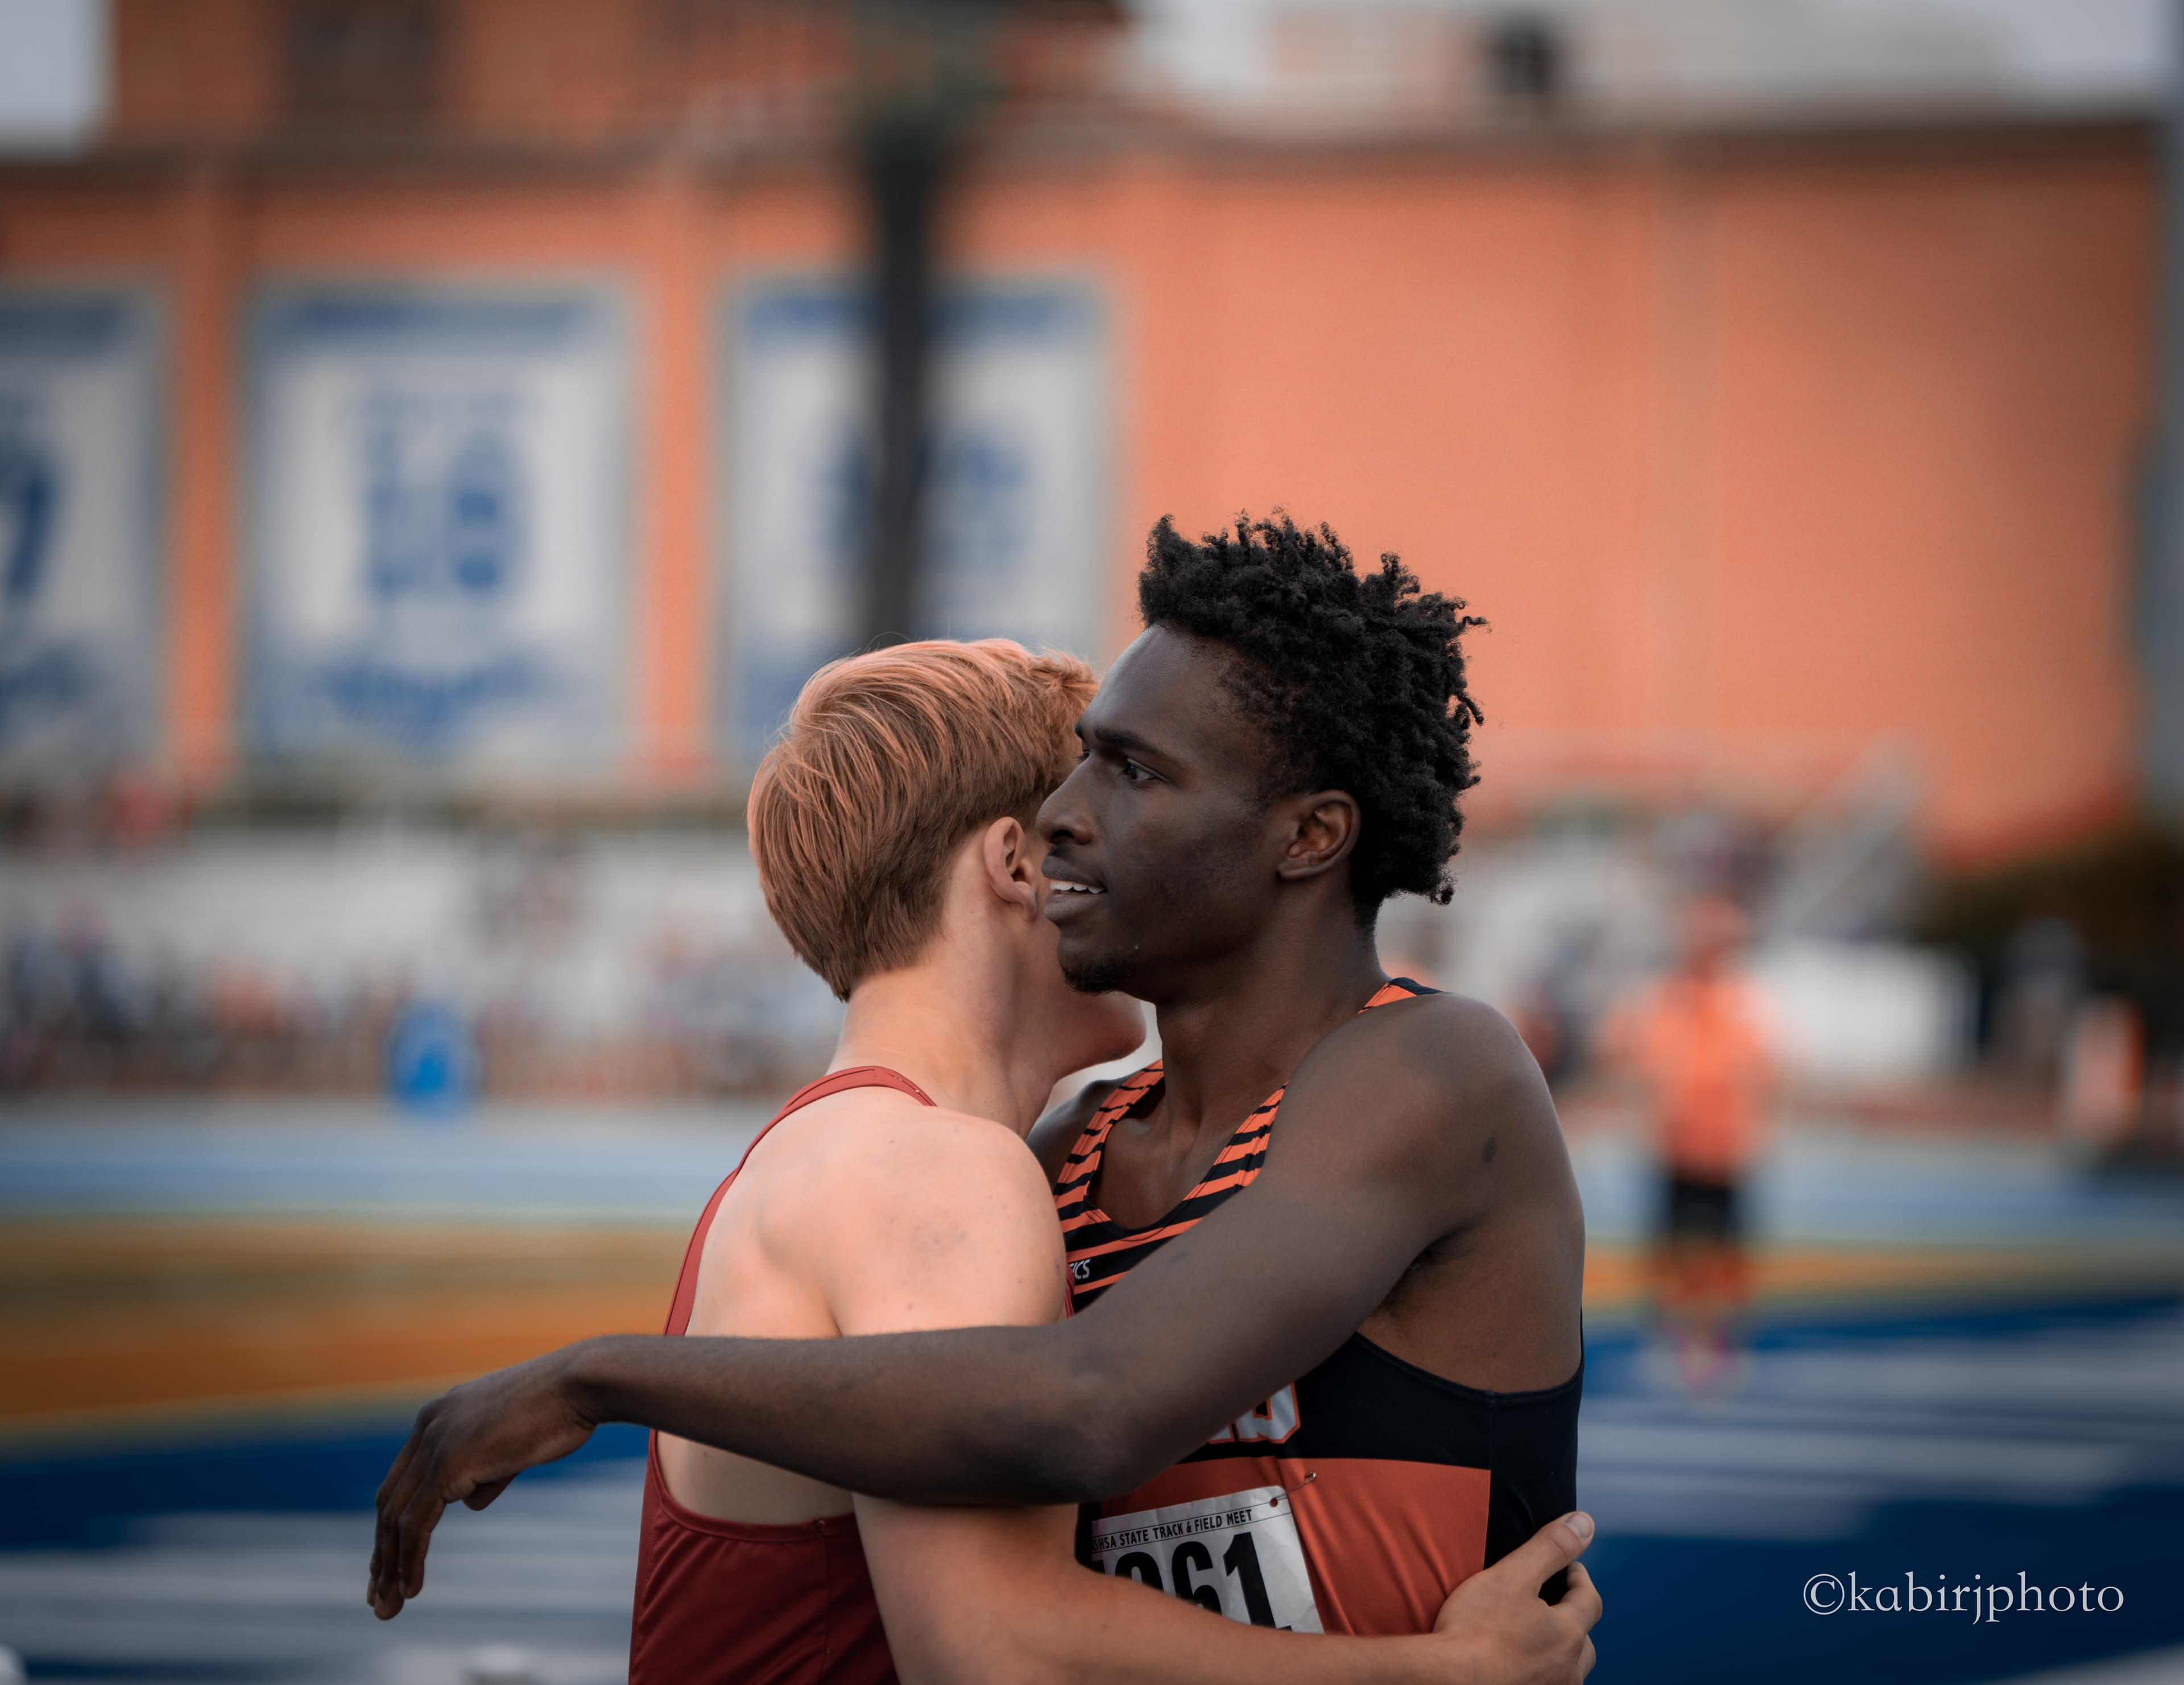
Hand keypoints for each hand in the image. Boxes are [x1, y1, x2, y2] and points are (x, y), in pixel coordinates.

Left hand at [366, 1342, 600, 1618]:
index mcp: (439, 1416)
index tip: (389, 1564)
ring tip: (388, 1608)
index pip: (402, 1481)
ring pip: (395, 1518)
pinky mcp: (449, 1464)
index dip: (392, 1526)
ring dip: (389, 1568)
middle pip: (389, 1502)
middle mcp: (427, 1426)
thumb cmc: (560, 1409)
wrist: (580, 1384)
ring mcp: (435, 1444)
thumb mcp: (513, 1443)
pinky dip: (410, 1559)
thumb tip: (470, 1502)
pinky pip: (417, 1523)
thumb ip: (486, 1472)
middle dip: (381, 1554)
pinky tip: (411, 1588)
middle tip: (377, 1597)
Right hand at [1431, 1513, 1599, 1684]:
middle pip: (1584, 1642)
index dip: (1580, 1580)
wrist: (1448, 1679)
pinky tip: (1519, 1665)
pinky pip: (1545, 1684)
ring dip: (1559, 1653)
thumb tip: (1584, 1522)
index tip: (1568, 1569)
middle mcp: (1567, 1670)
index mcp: (1568, 1634)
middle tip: (1553, 1605)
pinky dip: (1539, 1673)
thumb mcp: (1513, 1575)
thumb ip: (1551, 1547)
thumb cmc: (1476, 1628)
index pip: (1590, 1601)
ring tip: (1537, 1639)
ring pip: (1567, 1671)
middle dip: (1573, 1620)